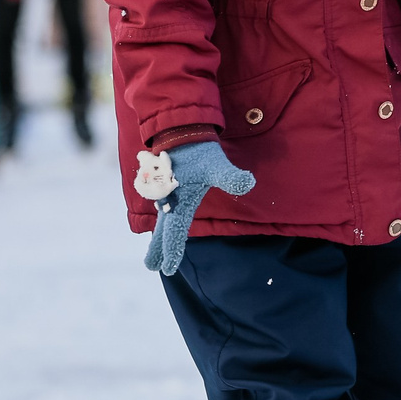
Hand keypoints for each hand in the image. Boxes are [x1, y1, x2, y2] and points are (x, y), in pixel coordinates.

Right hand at [139, 139, 257, 276]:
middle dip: (157, 250)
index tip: (168, 270)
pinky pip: (162, 210)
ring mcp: (165, 193)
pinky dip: (161, 222)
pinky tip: (164, 226)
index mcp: (179, 201)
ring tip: (155, 254)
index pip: (175, 232)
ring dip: (159, 237)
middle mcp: (169, 200)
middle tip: (151, 267)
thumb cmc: (198, 150)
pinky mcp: (166, 187)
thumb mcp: (216, 164)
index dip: (172, 251)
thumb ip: (231, 176)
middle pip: (162, 231)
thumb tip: (249, 183)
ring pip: (161, 220)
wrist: (180, 129)